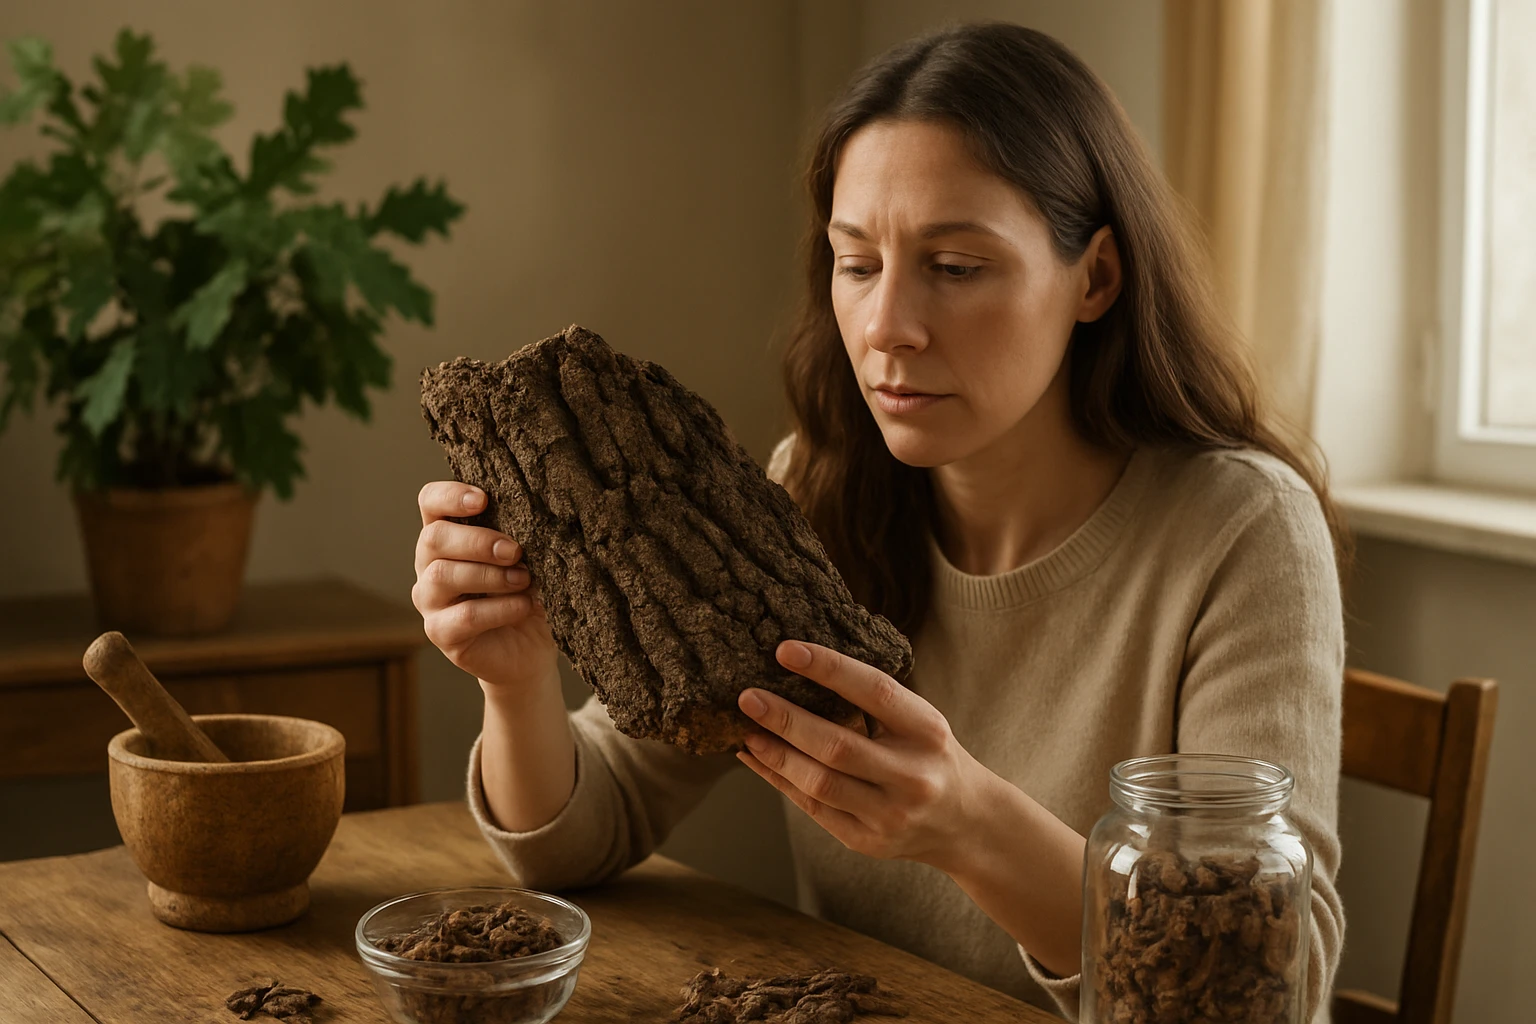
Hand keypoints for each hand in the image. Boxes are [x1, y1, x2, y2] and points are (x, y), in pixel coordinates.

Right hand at [412, 482, 556, 690]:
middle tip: (515, 551)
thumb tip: (536, 516)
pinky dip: (499, 608)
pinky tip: (524, 606)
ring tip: (525, 579)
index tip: (484, 499)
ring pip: (442, 576)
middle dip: (478, 541)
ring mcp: (430, 601)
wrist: (533, 648)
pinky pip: (464, 616)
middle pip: (434, 538)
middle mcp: (430, 565)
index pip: (431, 502)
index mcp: (448, 537)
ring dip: (490, 575)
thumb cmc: (528, 592)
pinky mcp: (441, 633)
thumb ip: (519, 535)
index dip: (450, 495)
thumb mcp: (527, 558)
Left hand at [735, 639, 992, 870]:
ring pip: (819, 783)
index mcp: (927, 731)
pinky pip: (812, 809)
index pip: (875, 692)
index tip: (786, 650)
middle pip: (837, 746)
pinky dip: (778, 780)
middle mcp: (911, 775)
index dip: (829, 668)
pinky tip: (757, 758)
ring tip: (747, 730)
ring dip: (775, 754)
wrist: (965, 823)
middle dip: (785, 719)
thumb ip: (873, 701)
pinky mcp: (866, 842)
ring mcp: (889, 814)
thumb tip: (800, 670)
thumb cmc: (930, 756)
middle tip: (748, 697)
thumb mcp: (919, 722)